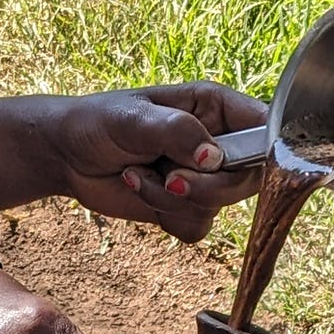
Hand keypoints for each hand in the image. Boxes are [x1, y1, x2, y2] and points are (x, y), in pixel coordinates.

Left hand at [46, 84, 269, 241]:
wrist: (67, 155)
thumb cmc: (99, 122)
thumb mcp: (136, 119)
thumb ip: (177, 133)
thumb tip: (213, 157)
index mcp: (215, 107)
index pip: (263, 126)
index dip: (267, 149)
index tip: (238, 164)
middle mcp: (216, 142)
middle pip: (248, 179)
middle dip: (208, 187)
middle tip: (171, 179)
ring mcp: (202, 177)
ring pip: (217, 206)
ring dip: (173, 200)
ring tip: (139, 175)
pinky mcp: (184, 206)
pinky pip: (195, 227)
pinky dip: (165, 216)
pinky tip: (140, 190)